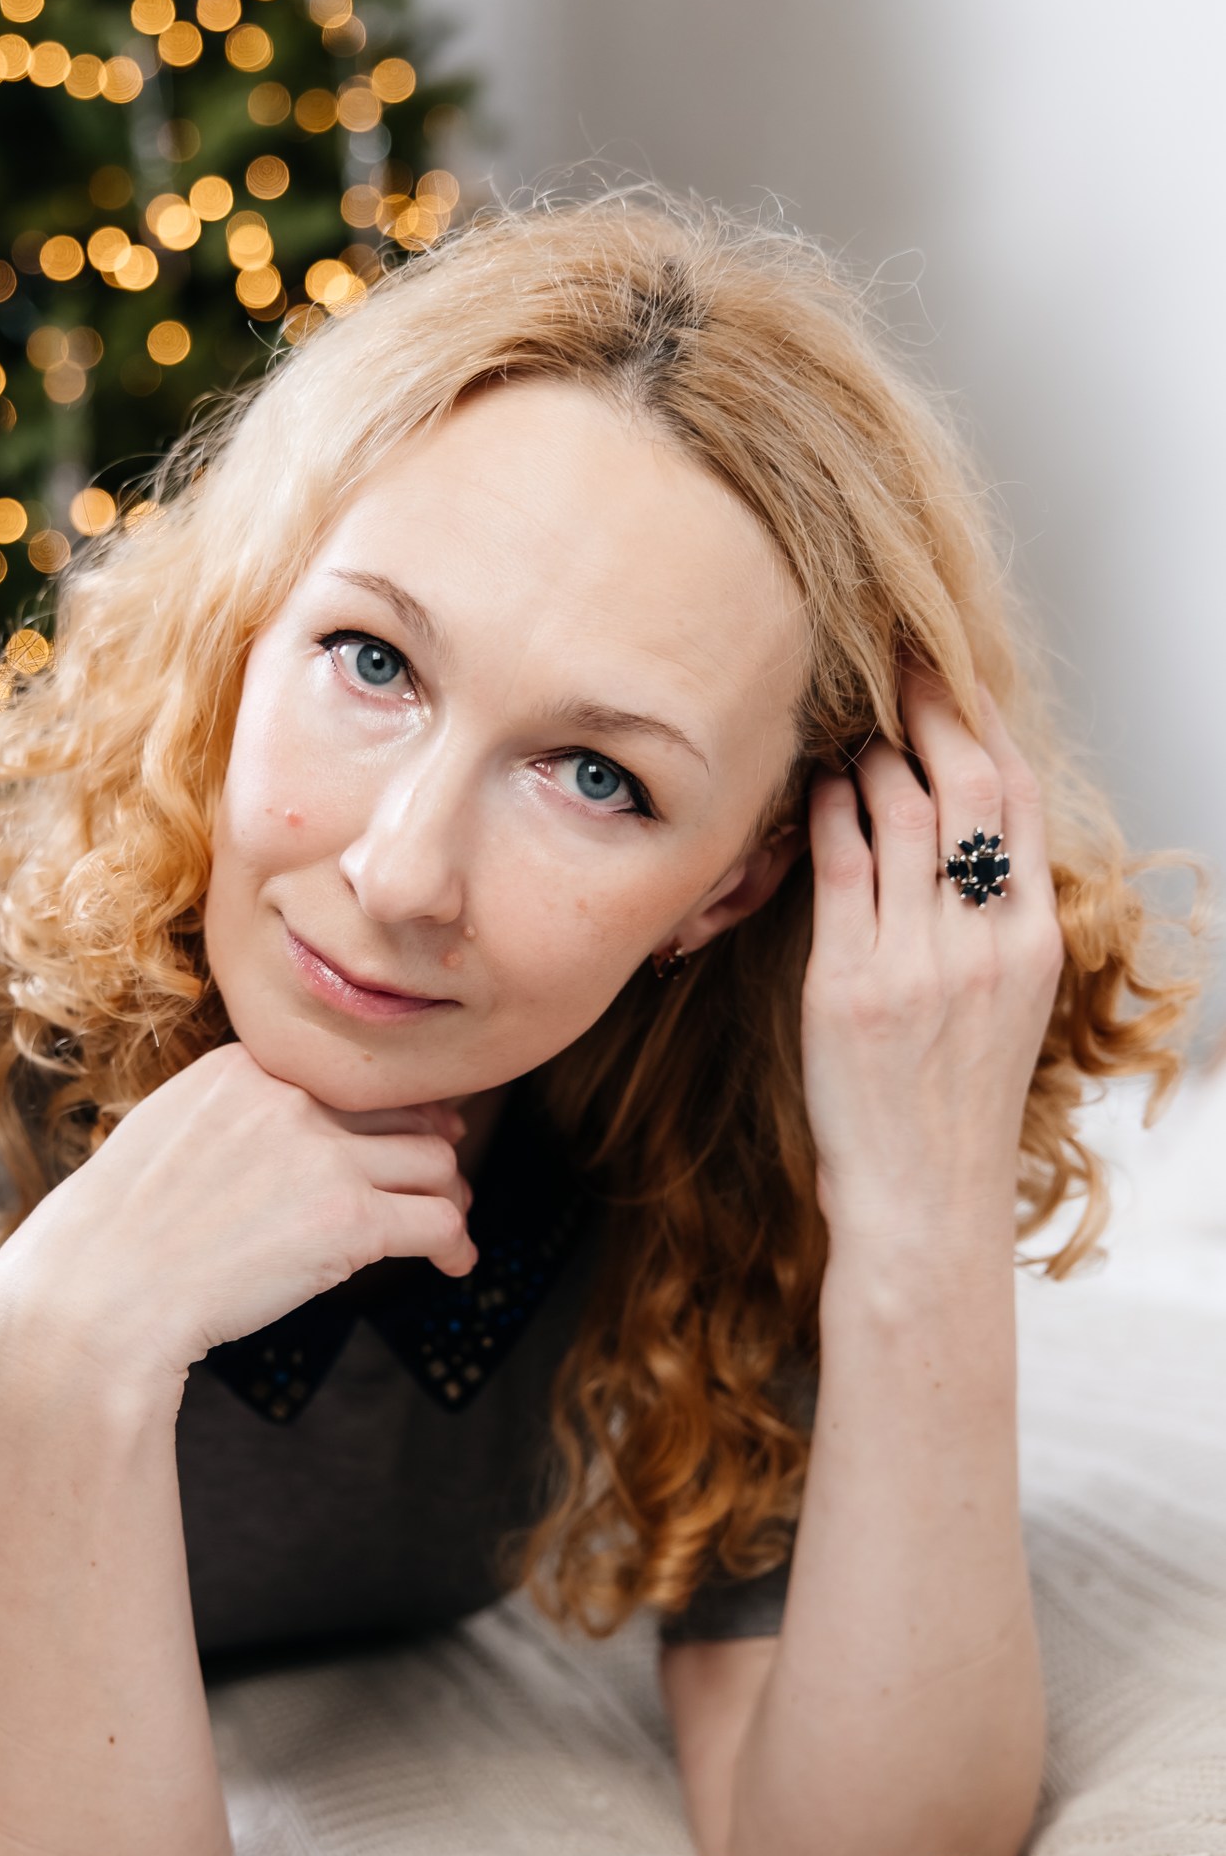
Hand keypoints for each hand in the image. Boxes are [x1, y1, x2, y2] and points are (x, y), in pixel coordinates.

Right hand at [0, 1042, 474, 1408]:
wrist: (100, 1294)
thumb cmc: (117, 1234)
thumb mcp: (166, 1132)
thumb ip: (231, 1115)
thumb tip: (284, 1133)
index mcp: (246, 1067)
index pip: (349, 1073)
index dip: (389, 1106)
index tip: (406, 1131)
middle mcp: (291, 1097)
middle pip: (403, 1111)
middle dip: (431, 1147)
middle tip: (440, 1181)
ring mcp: (324, 1155)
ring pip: (435, 1163)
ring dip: (450, 1197)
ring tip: (449, 1227)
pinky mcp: (349, 1220)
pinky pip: (440, 1221)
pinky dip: (457, 1245)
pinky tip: (454, 1264)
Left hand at [801, 668, 1064, 1244]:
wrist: (923, 1200)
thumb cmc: (953, 1103)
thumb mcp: (1005, 1005)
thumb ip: (992, 923)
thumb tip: (962, 837)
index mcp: (1034, 942)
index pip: (1021, 803)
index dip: (989, 727)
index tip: (958, 674)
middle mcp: (984, 943)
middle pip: (967, 788)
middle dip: (932, 708)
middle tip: (900, 655)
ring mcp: (917, 961)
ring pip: (900, 815)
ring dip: (873, 752)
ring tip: (852, 720)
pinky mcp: (850, 983)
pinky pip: (840, 868)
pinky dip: (830, 812)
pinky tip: (820, 784)